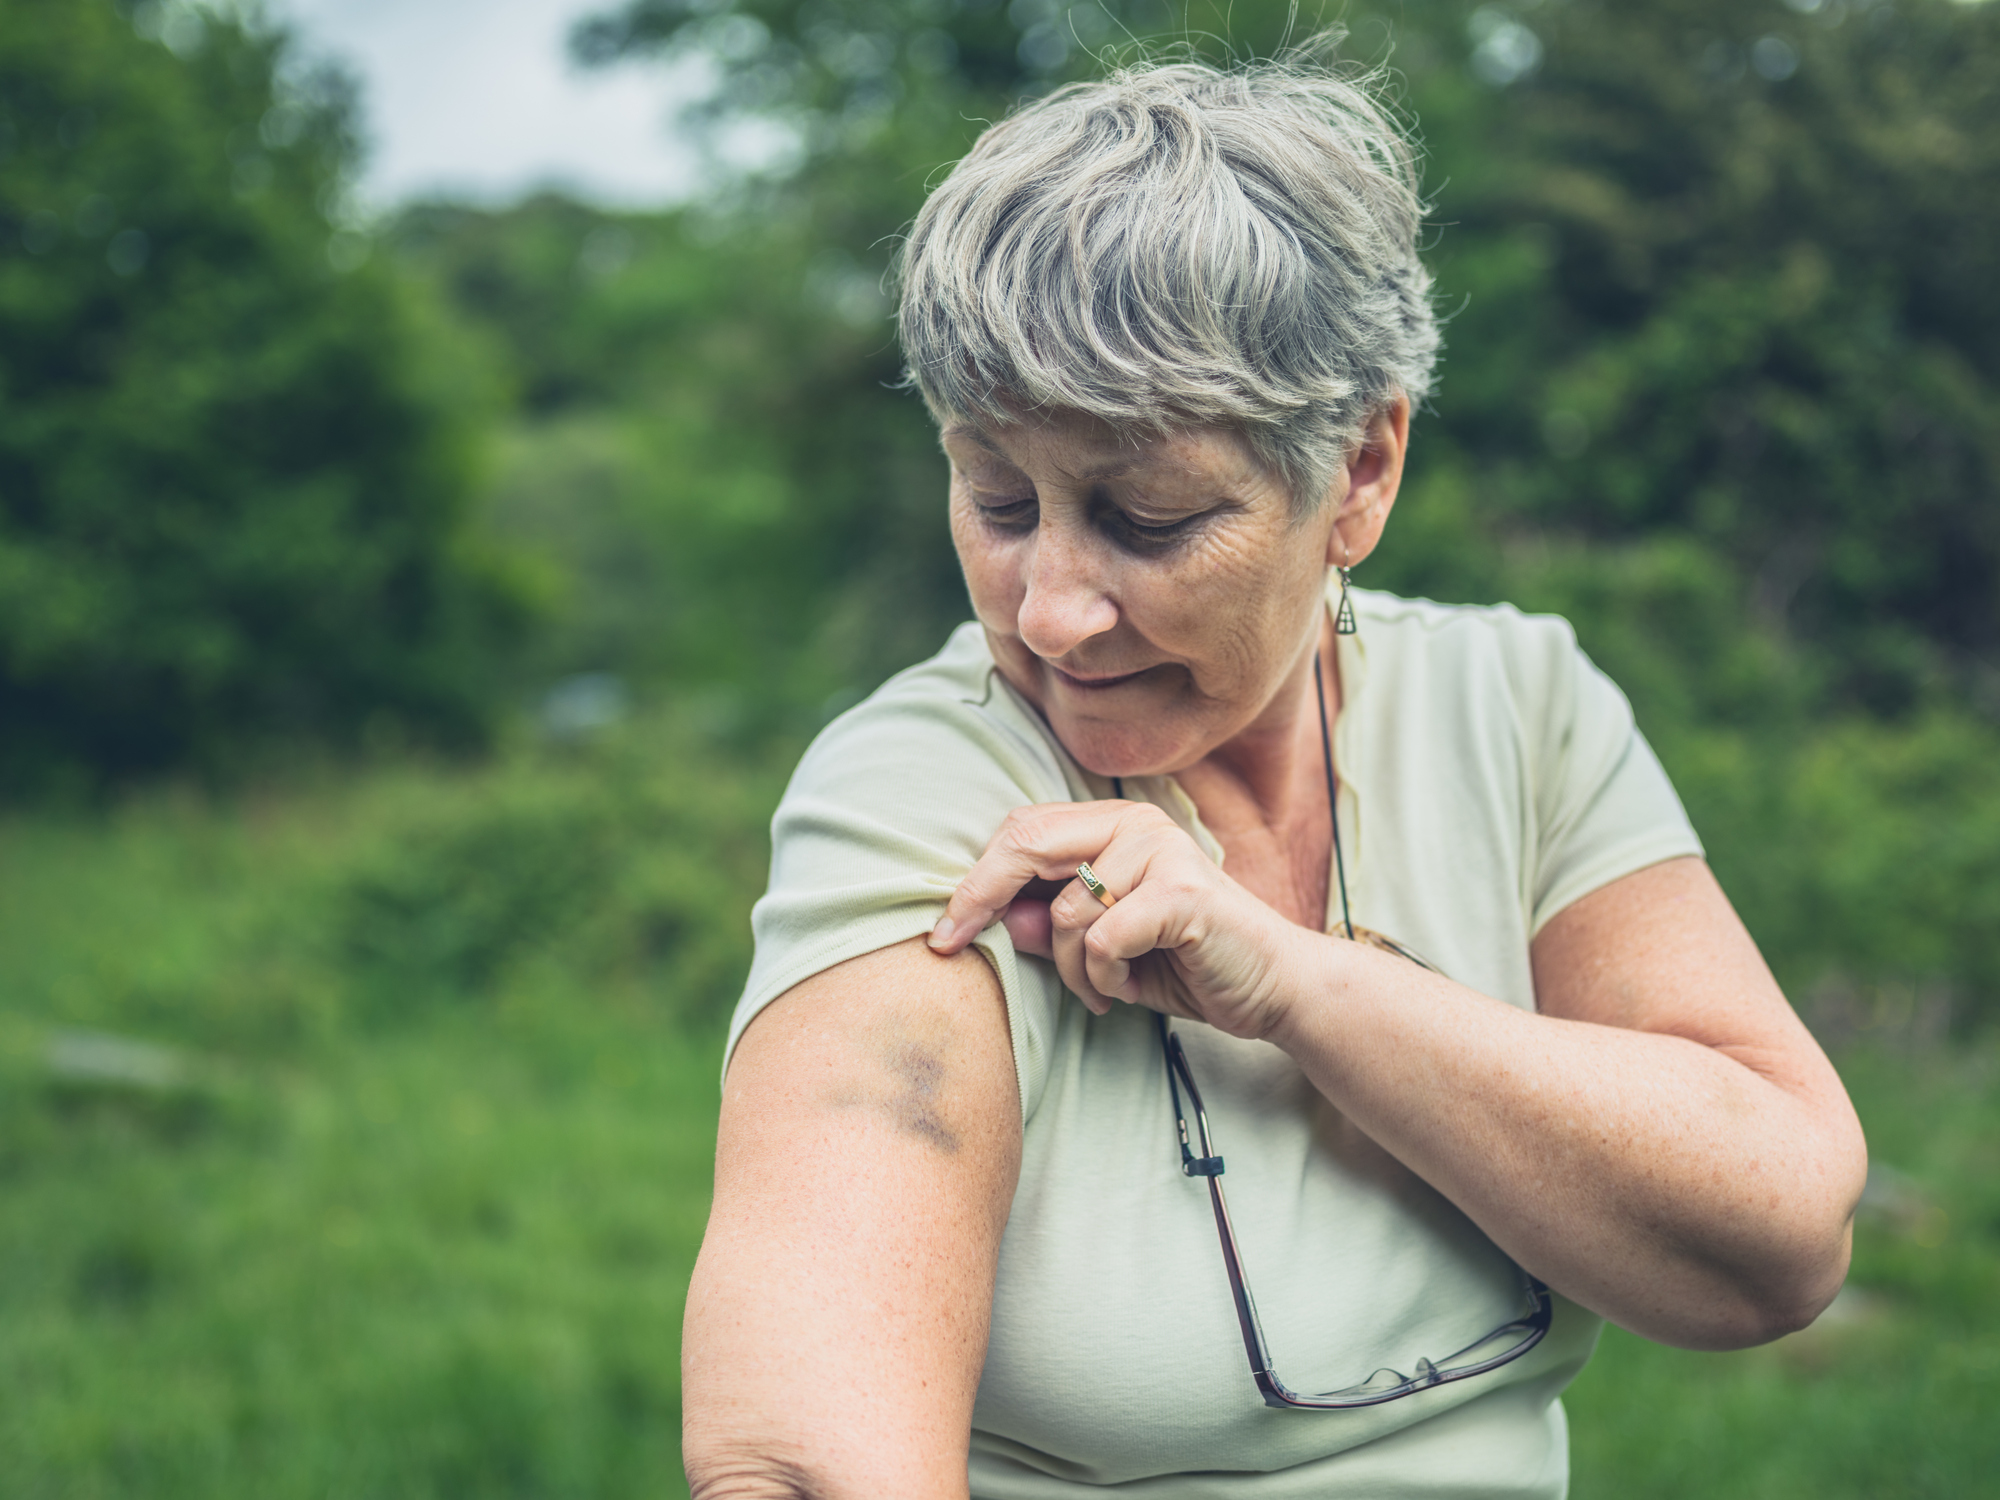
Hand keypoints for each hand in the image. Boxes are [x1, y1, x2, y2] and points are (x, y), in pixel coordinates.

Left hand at [926, 801, 1313, 1040]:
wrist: (1273, 989)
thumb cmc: (1186, 963)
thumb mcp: (1103, 949)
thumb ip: (1053, 928)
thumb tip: (994, 919)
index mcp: (1114, 825)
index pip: (1022, 831)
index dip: (974, 879)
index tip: (941, 930)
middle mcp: (1136, 823)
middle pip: (1026, 843)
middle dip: (980, 899)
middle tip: (953, 944)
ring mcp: (1162, 851)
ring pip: (1065, 911)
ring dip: (1070, 969)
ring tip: (1102, 990)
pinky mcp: (1183, 892)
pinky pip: (1102, 939)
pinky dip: (1102, 978)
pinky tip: (1126, 990)